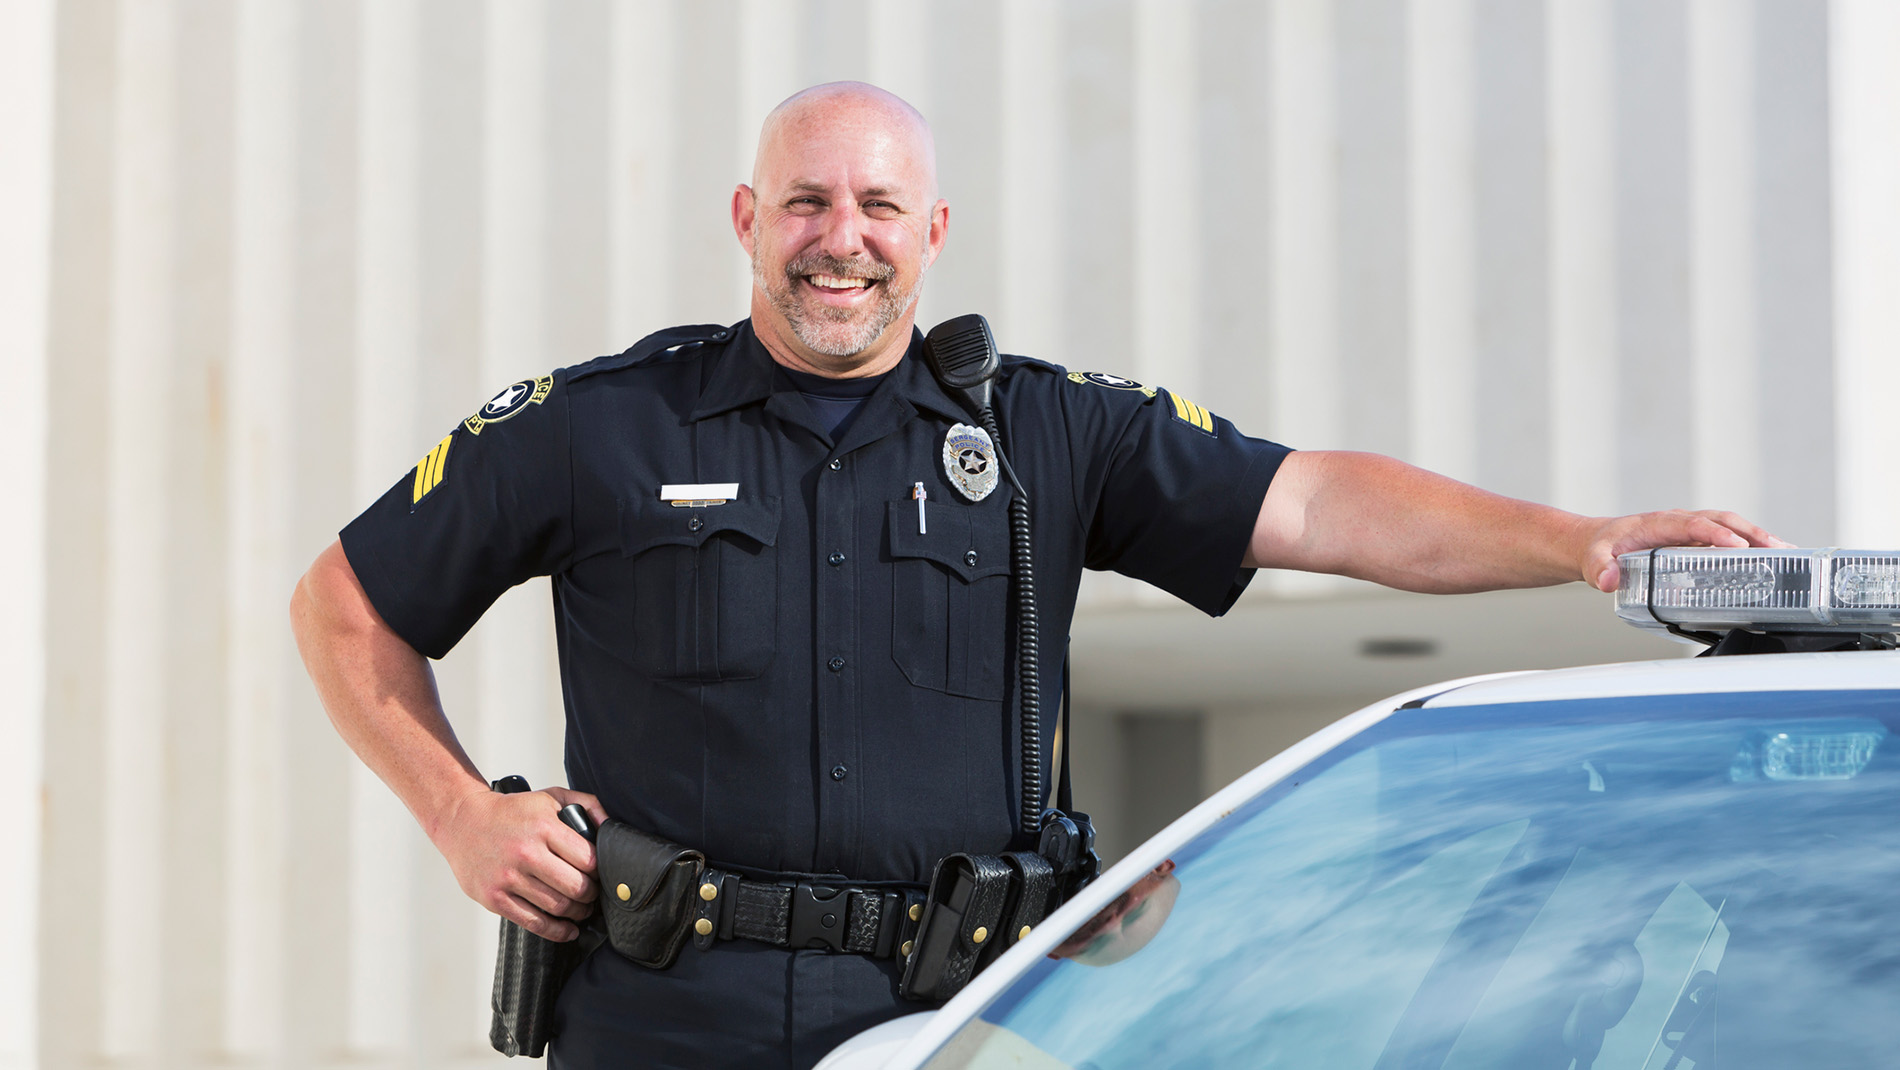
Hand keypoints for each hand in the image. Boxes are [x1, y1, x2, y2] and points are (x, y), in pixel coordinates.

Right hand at [432, 785, 609, 940]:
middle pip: (576, 887)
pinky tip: (568, 929)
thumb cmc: (511, 812)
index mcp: (544, 827)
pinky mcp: (494, 898)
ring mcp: (508, 878)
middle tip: (594, 894)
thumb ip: (587, 805)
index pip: (588, 860)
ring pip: (557, 907)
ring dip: (578, 913)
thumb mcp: (551, 797)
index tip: (601, 875)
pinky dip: (557, 931)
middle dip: (592, 895)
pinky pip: (533, 922)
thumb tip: (611, 827)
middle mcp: (526, 853)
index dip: (601, 871)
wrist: (462, 821)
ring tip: (583, 909)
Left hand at [1580, 510, 1790, 592]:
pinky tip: (1772, 558)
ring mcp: (1690, 529)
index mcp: (1658, 523)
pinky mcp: (1696, 539)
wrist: (1596, 542)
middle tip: (1777, 549)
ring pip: (1730, 526)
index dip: (1715, 534)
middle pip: (1721, 520)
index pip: (1692, 524)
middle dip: (1749, 533)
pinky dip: (1751, 545)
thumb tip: (1607, 580)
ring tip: (1786, 553)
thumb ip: (1599, 569)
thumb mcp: (1593, 559)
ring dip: (1758, 538)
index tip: (1736, 545)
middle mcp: (1678, 522)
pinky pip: (1728, 537)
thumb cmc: (1599, 549)